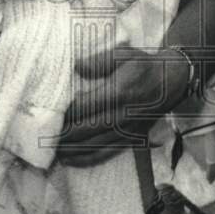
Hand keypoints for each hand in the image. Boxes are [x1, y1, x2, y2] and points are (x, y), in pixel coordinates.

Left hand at [59, 45, 188, 165]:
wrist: (173, 80)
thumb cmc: (145, 64)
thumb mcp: (124, 53)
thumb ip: (100, 60)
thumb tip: (76, 67)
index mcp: (120, 91)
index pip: (85, 106)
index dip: (65, 114)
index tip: (46, 115)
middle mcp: (123, 114)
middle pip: (86, 129)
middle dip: (62, 135)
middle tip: (40, 137)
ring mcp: (128, 129)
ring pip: (94, 145)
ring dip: (70, 150)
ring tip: (50, 151)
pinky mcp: (131, 138)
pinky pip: (107, 153)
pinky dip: (87, 159)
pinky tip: (71, 160)